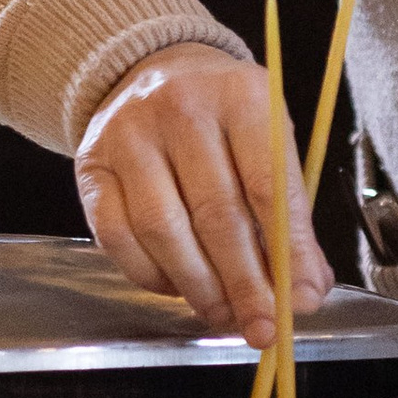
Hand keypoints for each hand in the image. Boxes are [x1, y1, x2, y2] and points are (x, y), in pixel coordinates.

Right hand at [75, 43, 330, 346]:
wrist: (156, 72)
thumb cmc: (225, 116)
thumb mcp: (270, 139)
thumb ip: (289, 210)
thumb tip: (305, 287)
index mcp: (243, 95)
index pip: (269, 185)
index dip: (289, 251)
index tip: (302, 298)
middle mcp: (182, 108)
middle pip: (216, 214)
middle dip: (245, 283)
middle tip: (263, 325)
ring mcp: (129, 135)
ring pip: (164, 231)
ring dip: (199, 287)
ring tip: (224, 315)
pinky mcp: (92, 166)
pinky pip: (119, 238)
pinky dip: (152, 276)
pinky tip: (178, 289)